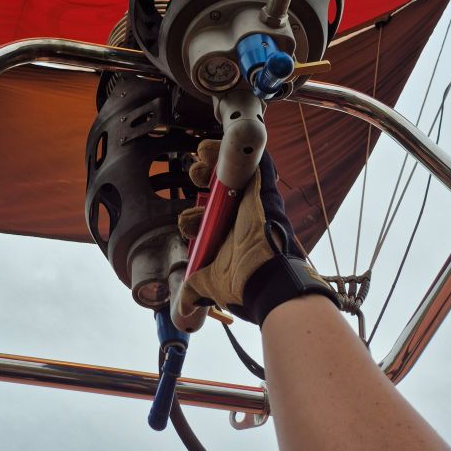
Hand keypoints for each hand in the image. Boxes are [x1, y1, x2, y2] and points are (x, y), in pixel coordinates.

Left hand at [178, 140, 334, 325]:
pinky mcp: (265, 190)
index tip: (187, 222)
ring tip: (201, 158)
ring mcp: (253, 200)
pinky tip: (230, 138)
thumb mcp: (213, 284)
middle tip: (193, 176)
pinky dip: (247, 148)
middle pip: (220, 185)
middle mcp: (241, 214)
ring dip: (215, 159)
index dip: (194, 215)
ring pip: (235, 168)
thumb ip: (196, 291)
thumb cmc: (246, 285)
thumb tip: (182, 311)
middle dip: (201, 176)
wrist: (268, 284)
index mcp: (230, 233)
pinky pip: (259, 162)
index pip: (211, 214)